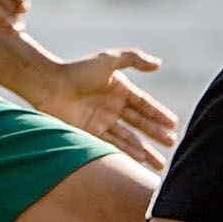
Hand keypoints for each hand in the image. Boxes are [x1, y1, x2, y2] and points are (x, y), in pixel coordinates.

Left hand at [35, 47, 178, 170]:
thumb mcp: (109, 60)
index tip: (173, 124)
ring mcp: (101, 121)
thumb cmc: (78, 70)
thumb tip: (158, 63)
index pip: (144, 104)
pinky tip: (139, 160)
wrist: (49, 84)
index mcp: (118, 89)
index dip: (158, 114)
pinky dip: (126, 153)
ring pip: (128, 138)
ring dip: (144, 149)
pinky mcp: (90, 133)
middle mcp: (112, 107)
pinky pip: (112, 145)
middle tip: (172, 144)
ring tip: (159, 162)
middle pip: (139, 124)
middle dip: (156, 135)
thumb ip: (135, 59)